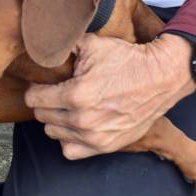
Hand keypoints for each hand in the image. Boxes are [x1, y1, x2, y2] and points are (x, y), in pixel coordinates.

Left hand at [25, 33, 195, 158]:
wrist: (162, 77)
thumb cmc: (127, 60)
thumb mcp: (93, 45)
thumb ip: (63, 47)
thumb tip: (43, 46)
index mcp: (75, 95)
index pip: (34, 99)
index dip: (35, 89)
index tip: (41, 84)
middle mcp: (82, 120)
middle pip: (41, 116)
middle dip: (44, 103)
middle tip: (55, 93)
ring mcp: (94, 136)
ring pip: (53, 132)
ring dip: (55, 120)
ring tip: (66, 108)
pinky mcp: (105, 146)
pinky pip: (70, 151)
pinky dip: (68, 140)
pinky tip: (74, 126)